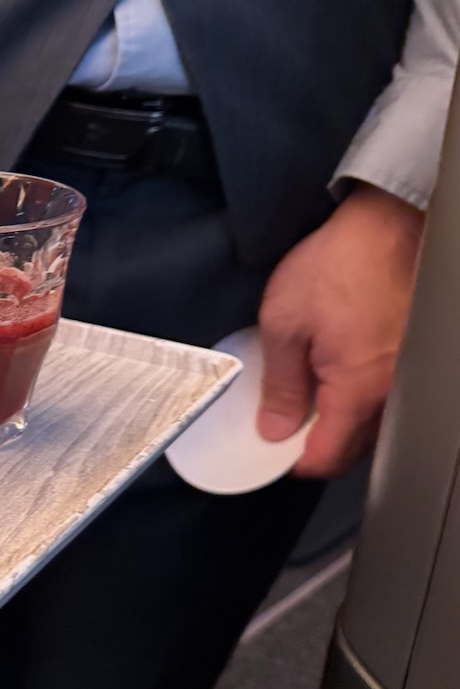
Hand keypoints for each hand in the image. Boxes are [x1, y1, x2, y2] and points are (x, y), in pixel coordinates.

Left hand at [257, 183, 424, 476]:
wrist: (388, 226)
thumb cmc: (339, 265)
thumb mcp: (284, 323)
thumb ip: (279, 383)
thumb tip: (274, 427)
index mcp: (358, 389)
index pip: (328, 456)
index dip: (296, 462)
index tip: (275, 454)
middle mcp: (392, 390)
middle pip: (354, 446)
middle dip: (319, 446)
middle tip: (285, 427)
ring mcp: (408, 374)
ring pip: (374, 424)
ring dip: (342, 423)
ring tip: (307, 399)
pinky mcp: (415, 355)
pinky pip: (387, 395)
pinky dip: (361, 398)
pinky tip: (338, 377)